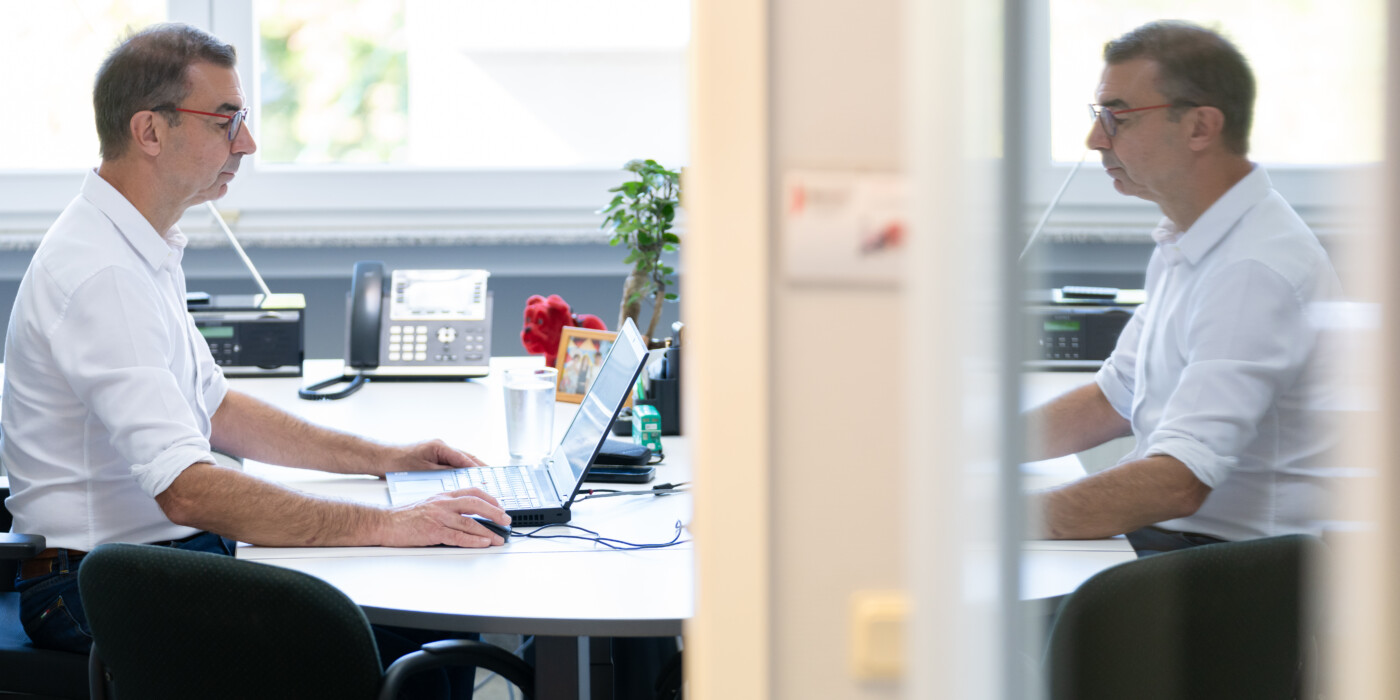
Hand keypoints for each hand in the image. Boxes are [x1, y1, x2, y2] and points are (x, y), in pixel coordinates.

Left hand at [375, 439, 486, 476]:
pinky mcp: (433, 459)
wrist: (381, 459)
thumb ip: (445, 473)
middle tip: (492, 479)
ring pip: (460, 461)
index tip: (488, 478)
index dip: (478, 469)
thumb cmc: (397, 463)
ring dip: (471, 470)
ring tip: (483, 481)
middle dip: (480, 468)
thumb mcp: (424, 471)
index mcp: (440, 447)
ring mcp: (437, 452)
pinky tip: (465, 482)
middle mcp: (441, 447)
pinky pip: (452, 465)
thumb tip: (463, 477)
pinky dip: (461, 472)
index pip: (465, 458)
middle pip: (466, 458)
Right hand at [378, 488, 510, 547]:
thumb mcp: (430, 504)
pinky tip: (484, 543)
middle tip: (507, 521)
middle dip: (495, 512)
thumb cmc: (405, 516)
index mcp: (443, 495)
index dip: (489, 499)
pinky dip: (474, 540)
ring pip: (470, 521)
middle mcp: (443, 503)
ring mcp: (439, 517)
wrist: (385, 523)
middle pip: (476, 504)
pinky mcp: (433, 531)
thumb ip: (447, 506)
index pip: (472, 492)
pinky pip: (458, 536)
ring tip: (499, 538)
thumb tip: (467, 515)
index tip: (500, 506)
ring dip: (488, 531)